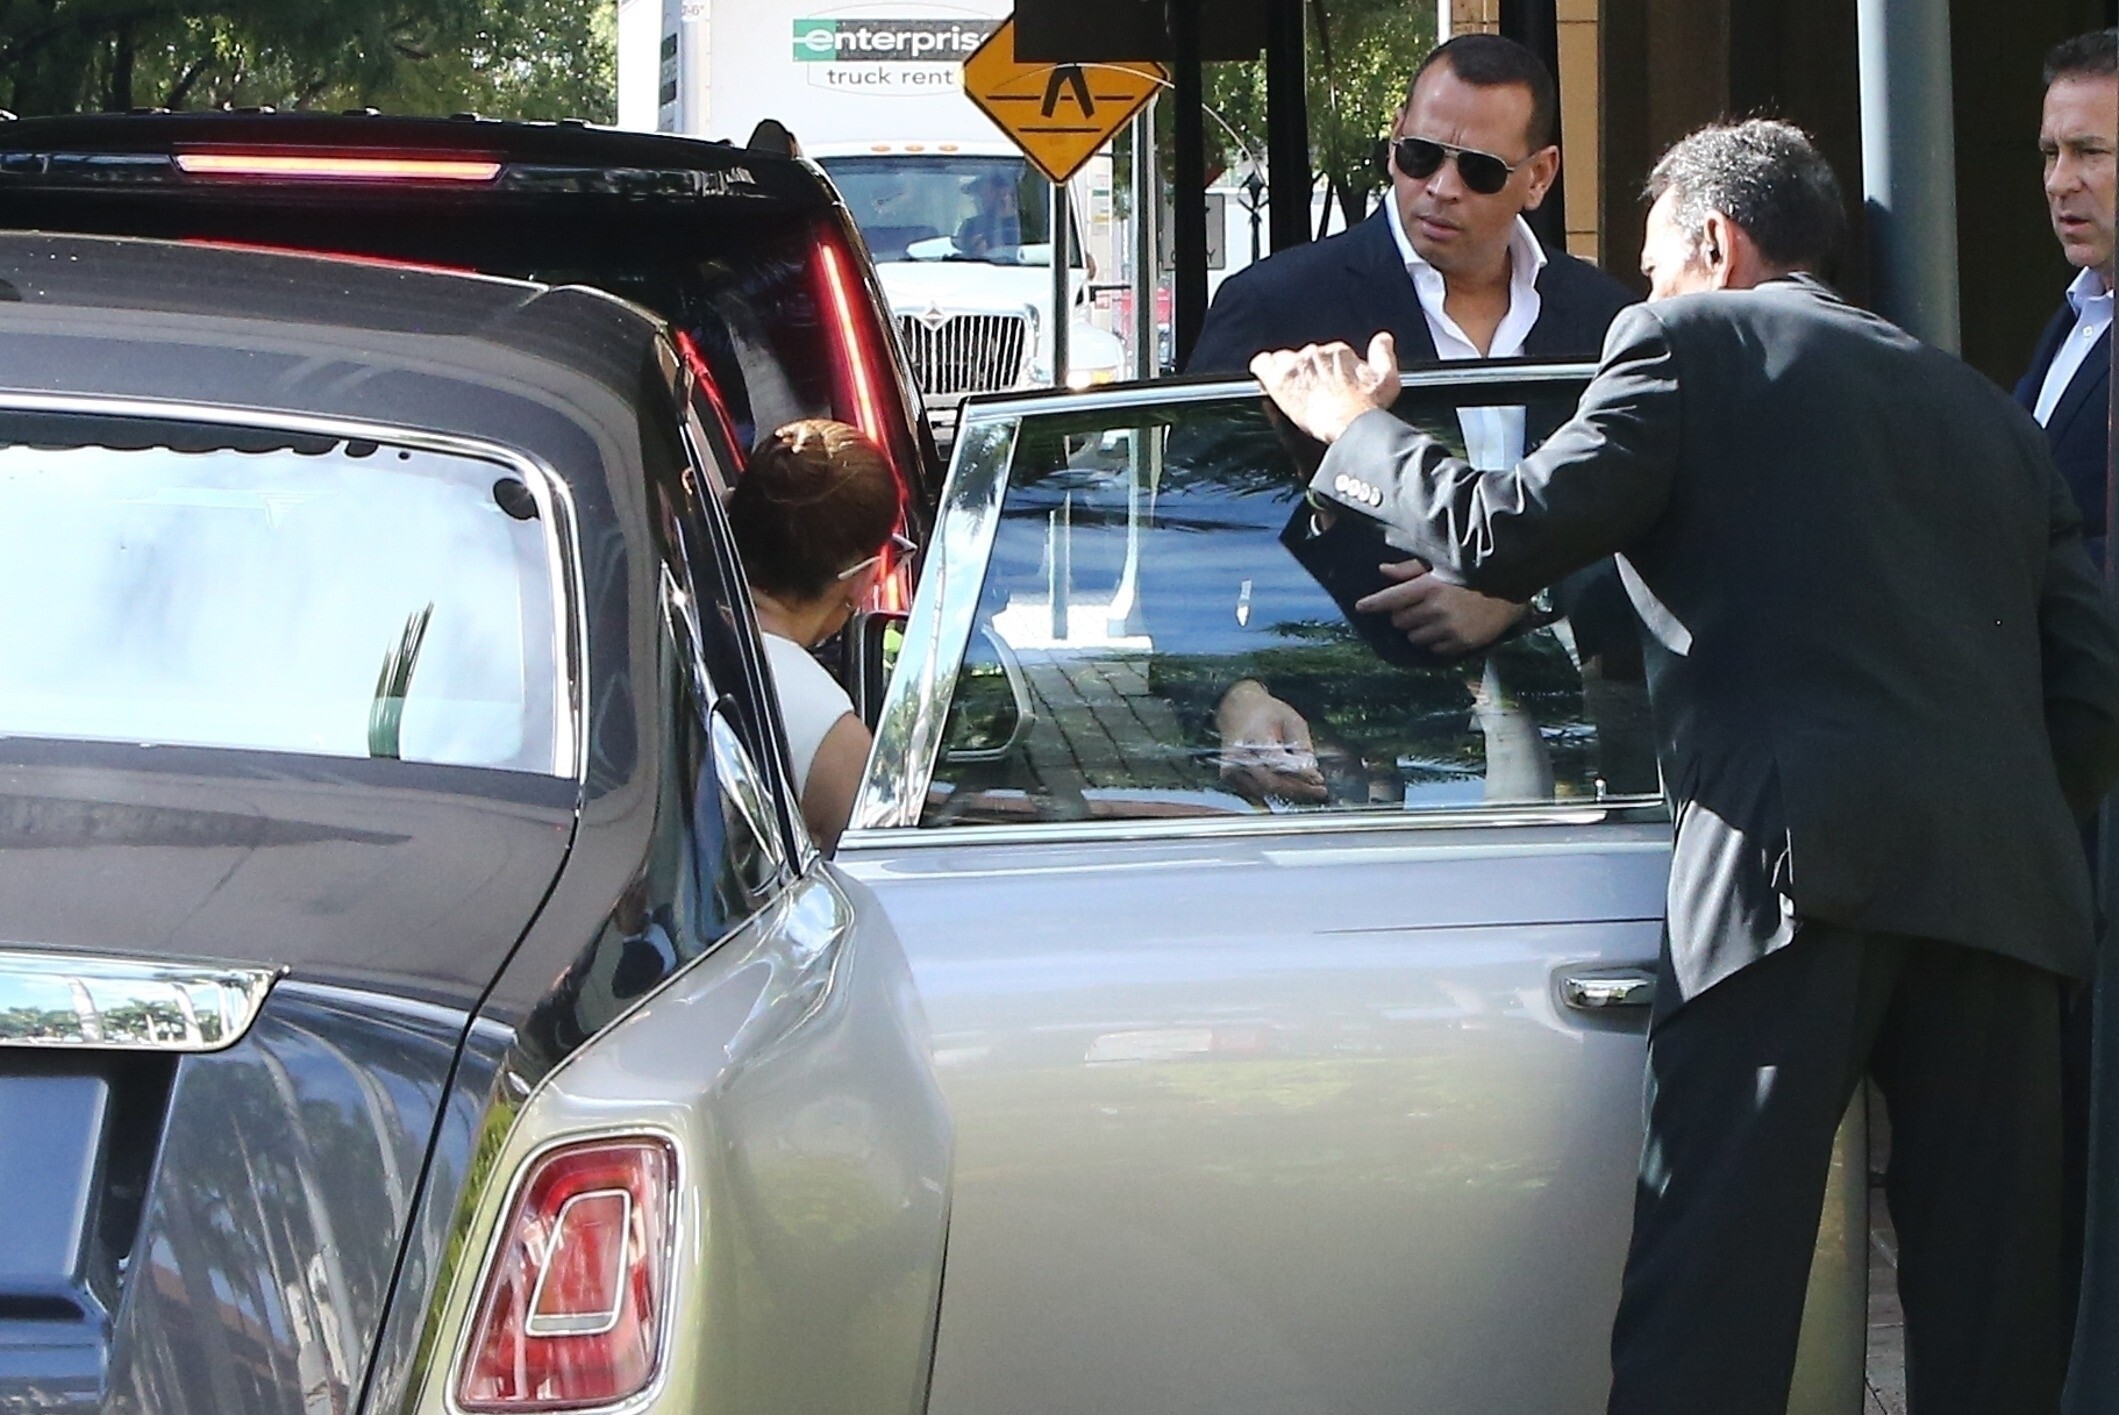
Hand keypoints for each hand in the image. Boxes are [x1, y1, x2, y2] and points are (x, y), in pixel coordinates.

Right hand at [1215, 679, 1327, 803]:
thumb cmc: (1266, 712)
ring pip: (1263, 791)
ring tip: (1308, 789)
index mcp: (1255, 737)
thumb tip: (1312, 772)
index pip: (1278, 763)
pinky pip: (1255, 791)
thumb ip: (1302, 746)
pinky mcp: (1230, 776)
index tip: (1319, 780)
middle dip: (1297, 789)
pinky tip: (1289, 787)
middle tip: (1319, 790)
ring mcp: (1232, 767)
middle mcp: (1239, 755)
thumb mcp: (1291, 720)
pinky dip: (1273, 791)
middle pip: (1270, 782)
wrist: (1237, 707)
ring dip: (1287, 792)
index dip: (1300, 775)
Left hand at [1249, 332, 1400, 443]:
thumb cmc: (1367, 407)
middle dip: (1307, 372)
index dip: (1327, 369)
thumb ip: (1384, 354)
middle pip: (1305, 358)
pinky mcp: (1279, 380)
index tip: (1329, 383)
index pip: (1327, 354)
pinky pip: (1262, 364)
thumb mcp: (1387, 379)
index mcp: (1339, 352)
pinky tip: (1265, 376)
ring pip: (1283, 360)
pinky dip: (1262, 369)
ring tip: (1291, 387)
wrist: (1349, 423)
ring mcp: (1296, 366)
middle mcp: (1316, 354)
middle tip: (1312, 391)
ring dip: (1287, 371)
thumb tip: (1383, 338)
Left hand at [1355, 560, 1526, 654]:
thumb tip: (1383, 571)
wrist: (1510, 589)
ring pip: (1414, 638)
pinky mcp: (1461, 643)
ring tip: (1433, 618)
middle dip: (1403, 615)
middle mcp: (1435, 610)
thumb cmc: (1472, 573)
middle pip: (1399, 621)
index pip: (1390, 599)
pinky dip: (1435, 641)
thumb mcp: (1441, 565)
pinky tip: (1446, 629)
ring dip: (1418, 630)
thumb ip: (1410, 569)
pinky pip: (1434, 649)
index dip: (1372, 604)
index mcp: (1428, 587)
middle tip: (1416, 607)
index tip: (1360, 607)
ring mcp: (1448, 629)